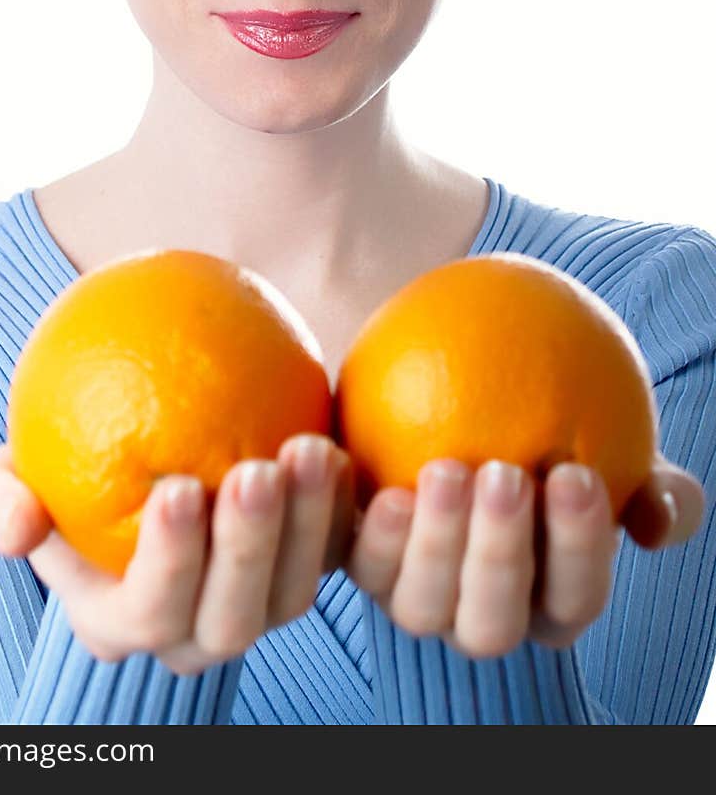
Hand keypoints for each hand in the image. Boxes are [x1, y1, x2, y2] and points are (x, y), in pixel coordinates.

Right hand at [0, 434, 355, 674]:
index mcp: (120, 620)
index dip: (170, 564)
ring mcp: (256, 602)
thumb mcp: (4, 470)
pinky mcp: (303, 563)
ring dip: (309, 525)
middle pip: (232, 620)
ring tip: (311, 448)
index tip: (179, 486)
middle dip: (249, 550)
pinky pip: (338, 552)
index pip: (150, 613)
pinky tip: (346, 445)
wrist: (130, 432)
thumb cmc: (56, 457)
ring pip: (295, 594)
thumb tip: (18, 526)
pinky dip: (346, 508)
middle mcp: (194, 628)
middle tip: (257, 469)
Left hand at [343, 452, 705, 658]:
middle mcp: (474, 613)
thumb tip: (661, 510)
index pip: (572, 599)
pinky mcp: (349, 561)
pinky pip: (345, 558)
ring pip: (417, 605)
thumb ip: (647, 478)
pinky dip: (352, 519)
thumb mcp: (605, 437)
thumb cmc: (542, 419)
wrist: (441, 382)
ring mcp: (408, 595)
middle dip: (500, 556)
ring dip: (431, 542)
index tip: (577, 474)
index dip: (579, 549)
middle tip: (505, 474)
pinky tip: (356, 460)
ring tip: (445, 467)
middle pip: (490, 623)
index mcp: (544, 600)